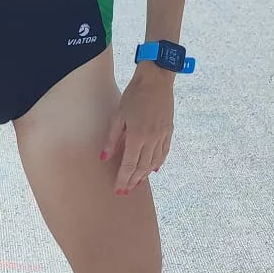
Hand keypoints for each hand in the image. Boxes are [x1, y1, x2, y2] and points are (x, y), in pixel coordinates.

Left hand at [101, 67, 174, 194]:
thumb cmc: (134, 95)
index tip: (118, 189)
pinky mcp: (169, 131)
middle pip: (142, 167)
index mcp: (137, 136)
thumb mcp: (118, 115)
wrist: (156, 81)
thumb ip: (112, 139)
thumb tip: (104, 158)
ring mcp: (162, 136)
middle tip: (126, 191)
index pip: (129, 164)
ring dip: (144, 175)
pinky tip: (152, 169)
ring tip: (136, 183)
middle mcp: (152, 139)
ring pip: (154, 162)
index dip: (123, 179)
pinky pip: (164, 153)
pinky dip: (158, 163)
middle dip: (133, 181)